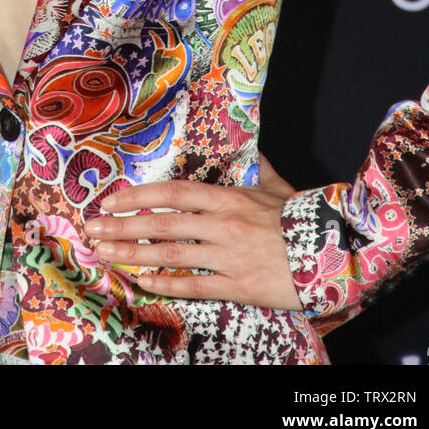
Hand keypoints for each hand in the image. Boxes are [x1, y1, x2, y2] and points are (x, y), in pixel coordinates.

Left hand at [84, 152, 303, 310]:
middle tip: (91, 229)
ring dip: (133, 254)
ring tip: (104, 253)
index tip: (110, 199)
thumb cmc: (302, 217)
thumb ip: (256, 165)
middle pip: (163, 223)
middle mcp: (224, 224)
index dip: (138, 195)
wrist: (336, 252)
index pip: (173, 192)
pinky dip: (166, 283)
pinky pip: (195, 286)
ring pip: (172, 254)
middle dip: (122, 226)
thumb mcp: (276, 185)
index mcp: (229, 197)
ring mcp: (229, 256)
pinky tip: (142, 281)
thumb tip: (248, 142)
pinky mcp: (239, 286)